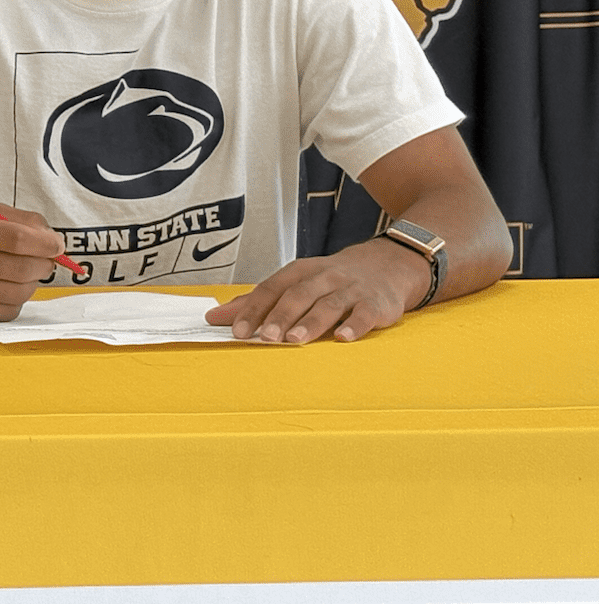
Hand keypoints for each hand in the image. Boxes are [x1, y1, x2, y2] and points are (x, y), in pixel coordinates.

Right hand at [0, 204, 64, 322]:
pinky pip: (9, 310)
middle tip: (46, 260)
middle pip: (24, 268)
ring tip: (22, 273)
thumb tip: (54, 243)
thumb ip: (22, 221)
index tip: (57, 245)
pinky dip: (16, 300)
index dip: (46, 243)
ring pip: (21, 292)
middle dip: (45, 264)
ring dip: (32, 282)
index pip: (18, 239)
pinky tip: (5, 288)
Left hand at [207, 238, 428, 343]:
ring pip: (329, 304)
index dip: (254, 309)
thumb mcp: (294, 282)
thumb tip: (215, 317)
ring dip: (311, 322)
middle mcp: (324, 278)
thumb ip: (257, 301)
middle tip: (265, 337)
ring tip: (295, 339)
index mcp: (300, 272)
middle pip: (298, 295)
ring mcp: (351, 290)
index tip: (237, 331)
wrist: (387, 264)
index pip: (271, 289)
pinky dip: (355, 325)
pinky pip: (365, 314)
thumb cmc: (331, 279)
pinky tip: (343, 338)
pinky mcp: (377, 303)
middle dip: (280, 316)